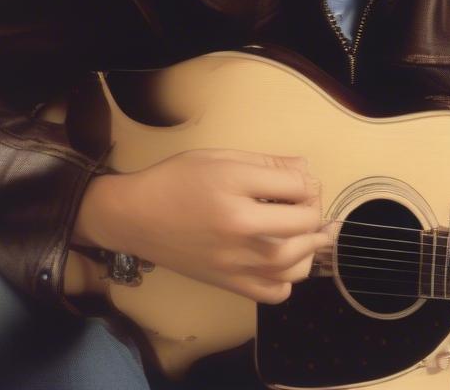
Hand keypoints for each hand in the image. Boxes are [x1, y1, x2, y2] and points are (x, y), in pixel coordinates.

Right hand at [75, 148, 333, 302]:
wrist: (135, 216)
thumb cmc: (176, 179)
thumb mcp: (220, 157)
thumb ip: (266, 163)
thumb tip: (305, 171)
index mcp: (235, 187)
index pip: (296, 186)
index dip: (307, 182)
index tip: (301, 182)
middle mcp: (238, 227)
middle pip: (302, 224)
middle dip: (315, 212)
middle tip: (309, 204)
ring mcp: (234, 260)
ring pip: (294, 263)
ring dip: (310, 246)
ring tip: (310, 233)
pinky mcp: (227, 284)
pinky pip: (273, 292)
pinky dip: (288, 279)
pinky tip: (285, 261)